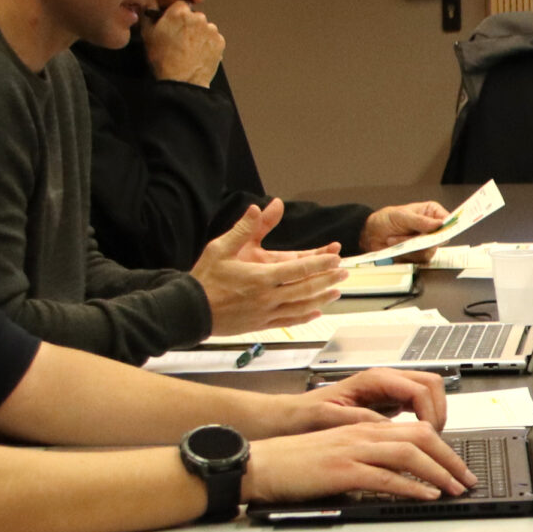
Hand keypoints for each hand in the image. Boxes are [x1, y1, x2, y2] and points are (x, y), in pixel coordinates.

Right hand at [142, 3, 224, 85]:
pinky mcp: (220, 42)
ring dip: (199, 34)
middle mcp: (198, 17)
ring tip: (189, 49)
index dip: (176, 15)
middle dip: (188, 25)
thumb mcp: (147, 35)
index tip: (173, 24)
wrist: (182, 81)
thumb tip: (148, 7)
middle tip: (180, 40)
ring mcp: (211, 30)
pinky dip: (208, 44)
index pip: (180, 5)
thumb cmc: (164, 60)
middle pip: (194, 16)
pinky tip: (198, 53)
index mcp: (179, 12)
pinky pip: (213, 39)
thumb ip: (148, 16)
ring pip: (205, 27)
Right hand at [192, 199, 346, 334]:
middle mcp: (267, 297)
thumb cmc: (205, 278)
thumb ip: (244, 228)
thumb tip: (258, 206)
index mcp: (260, 277)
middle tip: (344, 273)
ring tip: (336, 292)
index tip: (335, 258)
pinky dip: (304, 317)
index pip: (298, 269)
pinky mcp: (261, 324)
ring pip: (301, 306)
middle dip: (327, 280)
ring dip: (321, 299)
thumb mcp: (221, 247)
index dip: (320, 263)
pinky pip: (288, 321)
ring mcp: (265, 313)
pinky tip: (315, 313)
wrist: (188, 311)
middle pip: (306, 289)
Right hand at [245, 419, 477, 500]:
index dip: (442, 448)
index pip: (415, 430)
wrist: (261, 464)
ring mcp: (354, 450)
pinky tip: (425, 495)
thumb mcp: (338, 453)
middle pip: (421, 438)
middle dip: (450, 459)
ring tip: (455, 489)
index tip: (457, 466)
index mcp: (363, 428)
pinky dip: (411, 486)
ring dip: (438, 472)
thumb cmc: (295, 463)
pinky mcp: (343, 470)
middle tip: (467, 479)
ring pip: (409, 454)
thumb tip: (396, 476)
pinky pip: (386, 477)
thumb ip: (368, 459)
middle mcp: (363, 434)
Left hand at [289, 366, 448, 430]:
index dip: (431, 413)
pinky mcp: (390, 401)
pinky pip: (419, 404)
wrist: (294, 416)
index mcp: (374, 379)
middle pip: (432, 384)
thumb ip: (360, 420)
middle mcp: (385, 380)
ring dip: (436, 414)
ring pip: (430, 392)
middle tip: (436, 438)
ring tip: (431, 440)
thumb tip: (389, 429)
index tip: (430, 436)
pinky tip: (420, 438)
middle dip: (441, 410)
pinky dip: (426, 419)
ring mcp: (390, 389)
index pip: (420, 389)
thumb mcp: (330, 418)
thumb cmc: (307, 415)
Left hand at [358, 200, 450, 253]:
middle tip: (411, 237)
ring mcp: (426, 243)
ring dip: (411, 247)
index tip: (440, 231)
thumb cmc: (386, 219)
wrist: (370, 234)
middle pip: (441, 239)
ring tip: (395, 239)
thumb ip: (421, 221)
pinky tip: (395, 245)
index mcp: (431, 213)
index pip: (448, 220)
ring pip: (430, 250)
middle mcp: (432, 228)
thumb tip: (439, 224)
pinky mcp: (418, 255)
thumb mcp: (401, 216)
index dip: (447, 227)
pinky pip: (420, 259)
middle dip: (423, 240)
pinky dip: (406, 254)